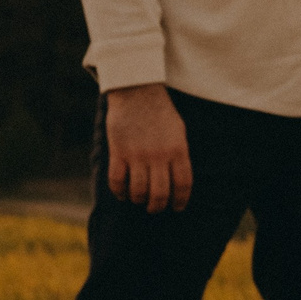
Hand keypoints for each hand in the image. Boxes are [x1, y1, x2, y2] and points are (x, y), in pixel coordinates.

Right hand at [106, 83, 191, 211]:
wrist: (138, 91)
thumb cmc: (161, 112)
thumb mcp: (179, 132)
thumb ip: (179, 155)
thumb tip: (178, 180)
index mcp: (178, 151)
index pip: (183, 185)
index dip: (180, 201)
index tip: (177, 208)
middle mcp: (159, 156)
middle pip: (160, 194)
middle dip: (157, 206)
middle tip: (154, 208)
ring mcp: (138, 155)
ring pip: (138, 191)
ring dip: (138, 200)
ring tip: (138, 199)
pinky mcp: (118, 152)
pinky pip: (117, 181)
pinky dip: (120, 192)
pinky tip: (122, 194)